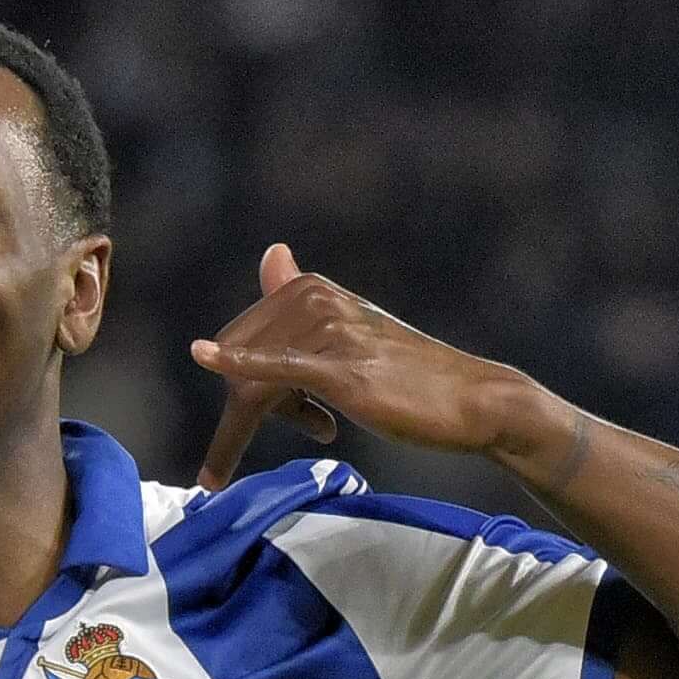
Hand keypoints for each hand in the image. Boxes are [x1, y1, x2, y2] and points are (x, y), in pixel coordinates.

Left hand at [191, 247, 546, 487]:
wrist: (472, 401)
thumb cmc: (411, 374)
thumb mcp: (351, 328)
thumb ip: (301, 297)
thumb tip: (272, 252)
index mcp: (310, 289)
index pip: (245, 337)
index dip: (249, 379)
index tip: (278, 412)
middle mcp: (314, 300)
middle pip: (242, 359)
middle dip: (254, 406)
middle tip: (312, 422)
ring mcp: (328, 333)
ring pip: (255, 382)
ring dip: (272, 421)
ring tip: (323, 426)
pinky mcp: (342, 369)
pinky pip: (275, 370)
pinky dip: (237, 366)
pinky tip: (205, 359)